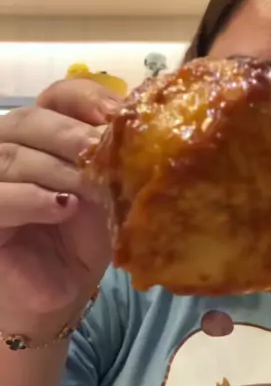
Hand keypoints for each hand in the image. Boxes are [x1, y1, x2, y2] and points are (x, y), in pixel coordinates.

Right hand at [0, 79, 121, 316]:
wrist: (61, 290)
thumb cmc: (85, 238)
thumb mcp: (109, 194)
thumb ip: (115, 161)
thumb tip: (141, 131)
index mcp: (46, 131)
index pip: (59, 95)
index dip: (86, 98)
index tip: (117, 115)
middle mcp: (11, 145)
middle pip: (32, 120)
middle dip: (72, 134)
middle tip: (103, 151)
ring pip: (13, 155)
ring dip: (58, 168)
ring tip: (90, 187)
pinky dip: (31, 198)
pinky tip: (62, 207)